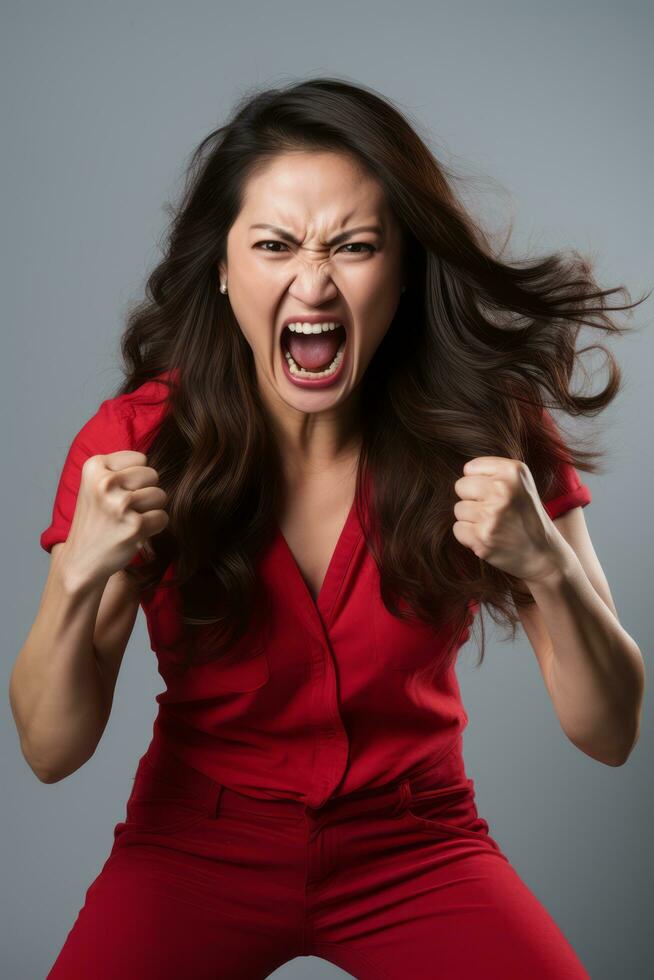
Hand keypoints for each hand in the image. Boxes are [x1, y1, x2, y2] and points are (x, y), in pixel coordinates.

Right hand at [61, 450, 168, 587]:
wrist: (81, 559)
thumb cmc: (96, 519)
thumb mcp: (96, 484)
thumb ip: (122, 468)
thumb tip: (157, 458)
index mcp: (94, 466)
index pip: (140, 458)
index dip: (135, 478)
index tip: (116, 493)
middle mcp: (105, 483)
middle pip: (152, 475)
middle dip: (146, 492)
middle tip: (125, 509)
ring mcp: (120, 505)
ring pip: (160, 495)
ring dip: (150, 510)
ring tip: (128, 520)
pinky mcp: (134, 526)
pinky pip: (162, 517)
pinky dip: (153, 527)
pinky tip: (134, 533)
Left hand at [452, 456, 568, 583]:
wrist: (543, 555)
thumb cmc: (527, 516)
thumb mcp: (521, 483)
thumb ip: (493, 472)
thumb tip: (463, 472)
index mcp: (513, 471)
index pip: (470, 468)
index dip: (480, 482)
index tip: (497, 494)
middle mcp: (503, 489)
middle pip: (460, 486)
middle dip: (472, 499)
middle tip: (493, 511)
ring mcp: (492, 514)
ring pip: (459, 509)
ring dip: (472, 519)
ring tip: (494, 525)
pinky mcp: (482, 537)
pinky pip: (458, 529)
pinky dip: (469, 536)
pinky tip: (488, 537)